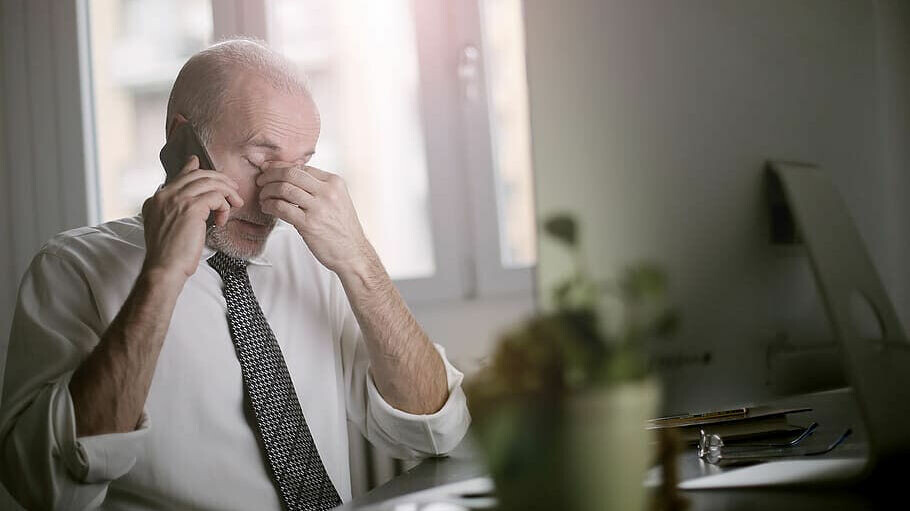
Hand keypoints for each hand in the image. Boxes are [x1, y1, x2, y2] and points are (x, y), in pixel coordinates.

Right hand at [142, 155, 243, 279]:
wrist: (164, 268)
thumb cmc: (169, 254)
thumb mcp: (166, 227)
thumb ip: (173, 211)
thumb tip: (192, 202)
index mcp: (156, 199)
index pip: (179, 176)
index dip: (193, 168)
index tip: (200, 163)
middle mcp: (164, 195)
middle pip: (197, 175)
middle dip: (219, 179)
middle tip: (232, 188)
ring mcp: (177, 200)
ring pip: (209, 183)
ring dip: (227, 192)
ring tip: (235, 202)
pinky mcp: (191, 208)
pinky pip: (215, 197)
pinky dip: (224, 206)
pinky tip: (223, 219)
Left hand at [257, 162, 370, 274]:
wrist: (353, 253)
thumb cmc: (343, 229)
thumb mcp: (338, 200)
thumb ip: (319, 187)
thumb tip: (292, 176)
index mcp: (335, 182)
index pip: (302, 167)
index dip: (280, 166)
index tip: (268, 169)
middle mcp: (328, 192)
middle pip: (290, 173)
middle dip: (270, 175)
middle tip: (261, 181)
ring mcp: (319, 208)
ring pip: (284, 188)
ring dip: (267, 191)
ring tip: (263, 197)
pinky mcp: (309, 224)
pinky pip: (281, 207)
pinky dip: (269, 205)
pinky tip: (267, 208)